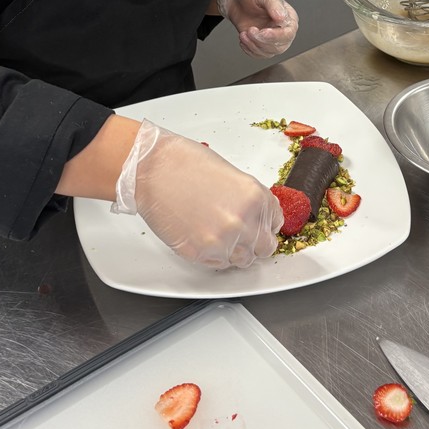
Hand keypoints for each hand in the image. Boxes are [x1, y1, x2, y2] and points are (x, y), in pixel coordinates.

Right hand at [111, 120, 283, 268]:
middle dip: (254, 241)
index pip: (276, 223)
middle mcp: (244, 221)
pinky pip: (218, 264)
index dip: (265, 224)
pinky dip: (213, 254)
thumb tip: (258, 217)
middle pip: (265, 248)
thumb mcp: (233, 176)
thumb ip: (250, 200)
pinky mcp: (200, 253)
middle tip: (239, 233)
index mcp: (256, 198)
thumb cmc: (185, 164)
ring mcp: (223, 240)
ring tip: (217, 231)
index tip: (257, 224)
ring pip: (242, 260)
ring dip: (234, 250)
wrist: (152, 168)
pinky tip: (203, 234)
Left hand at [216, 0, 298, 56]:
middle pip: (279, 46)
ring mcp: (271, 38)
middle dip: (262, 41)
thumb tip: (282, 17)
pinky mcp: (260, 43)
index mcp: (288, 17)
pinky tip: (243, 39)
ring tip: (244, 33)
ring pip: (268, 52)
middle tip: (250, 30)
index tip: (264, 32)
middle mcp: (282, 29)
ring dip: (253, 46)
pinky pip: (258, 54)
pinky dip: (249, 50)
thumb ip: (273, 4)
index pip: (288, 33)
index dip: (276, 35)